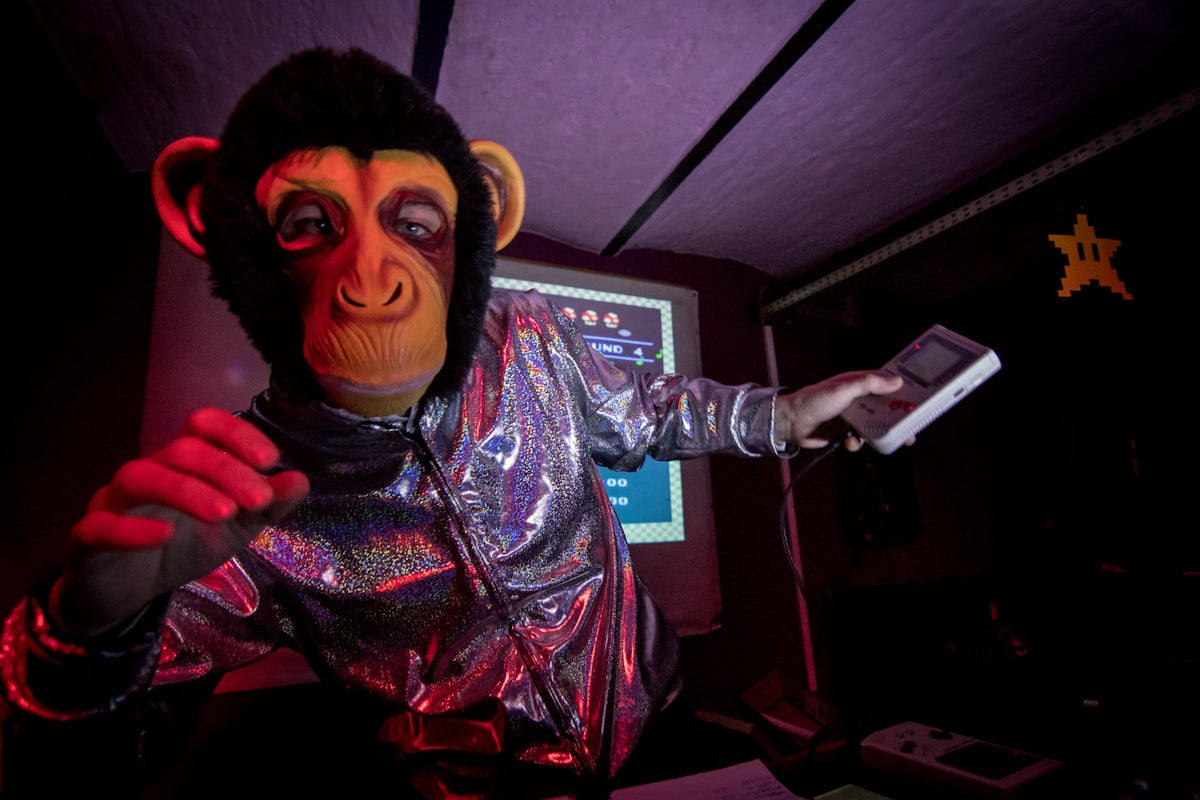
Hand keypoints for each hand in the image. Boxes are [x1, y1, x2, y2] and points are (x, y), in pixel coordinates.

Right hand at [51, 408, 309, 636]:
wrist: (125, 592)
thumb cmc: (181, 547)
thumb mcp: (233, 530)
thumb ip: (265, 506)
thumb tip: (300, 480)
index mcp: (182, 463)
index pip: (204, 426)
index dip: (236, 435)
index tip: (271, 459)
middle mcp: (148, 471)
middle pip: (182, 451)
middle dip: (226, 470)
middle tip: (259, 499)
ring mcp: (113, 501)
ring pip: (143, 477)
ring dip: (188, 491)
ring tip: (225, 513)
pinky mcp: (88, 537)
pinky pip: (105, 526)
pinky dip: (135, 529)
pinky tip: (166, 535)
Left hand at [775, 371, 905, 449]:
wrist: (791, 423)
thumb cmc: (813, 400)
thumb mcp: (843, 389)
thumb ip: (868, 384)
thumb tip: (895, 381)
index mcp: (860, 384)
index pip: (888, 385)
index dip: (903, 393)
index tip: (918, 402)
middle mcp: (859, 400)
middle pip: (886, 410)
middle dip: (898, 421)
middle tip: (910, 430)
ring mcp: (853, 417)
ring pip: (876, 427)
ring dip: (881, 435)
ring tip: (891, 441)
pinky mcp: (845, 432)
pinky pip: (860, 440)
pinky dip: (858, 443)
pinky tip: (849, 442)